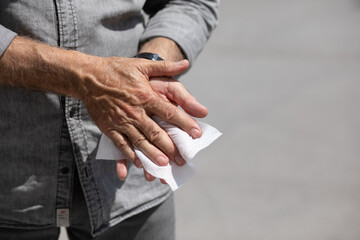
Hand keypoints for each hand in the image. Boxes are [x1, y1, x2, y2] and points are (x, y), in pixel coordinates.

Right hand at [77, 57, 202, 178]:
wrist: (88, 76)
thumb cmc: (117, 70)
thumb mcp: (142, 65)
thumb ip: (165, 67)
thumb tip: (186, 63)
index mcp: (145, 96)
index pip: (170, 112)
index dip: (185, 123)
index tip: (197, 134)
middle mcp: (135, 111)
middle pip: (156, 132)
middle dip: (171, 147)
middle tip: (183, 159)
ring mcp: (121, 121)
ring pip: (140, 142)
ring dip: (153, 155)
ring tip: (164, 165)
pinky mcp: (109, 128)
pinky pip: (121, 145)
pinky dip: (130, 155)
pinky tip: (139, 164)